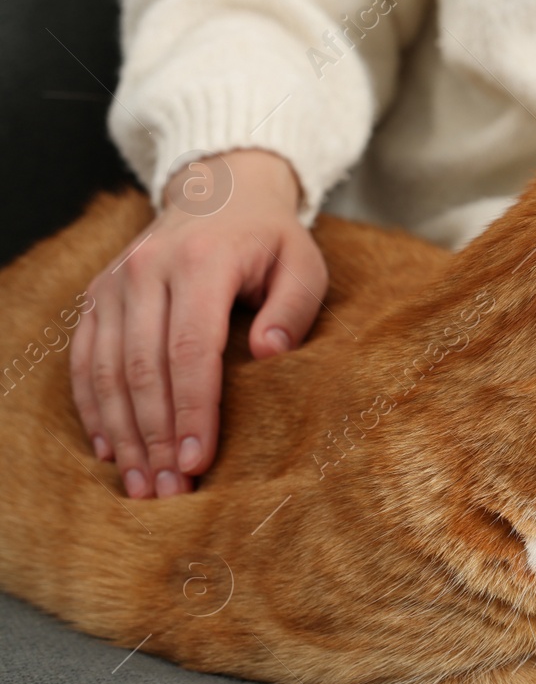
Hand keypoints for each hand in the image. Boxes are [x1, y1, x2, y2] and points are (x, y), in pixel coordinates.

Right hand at [71, 150, 326, 498]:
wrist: (220, 192)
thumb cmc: (272, 240)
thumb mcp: (303, 264)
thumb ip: (293, 308)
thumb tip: (268, 355)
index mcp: (202, 263)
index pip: (191, 349)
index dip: (191, 410)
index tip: (197, 459)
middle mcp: (147, 270)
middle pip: (144, 367)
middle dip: (154, 436)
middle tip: (169, 490)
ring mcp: (116, 282)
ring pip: (107, 369)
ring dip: (122, 433)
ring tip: (142, 484)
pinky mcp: (97, 296)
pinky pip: (84, 359)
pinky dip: (93, 408)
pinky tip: (110, 450)